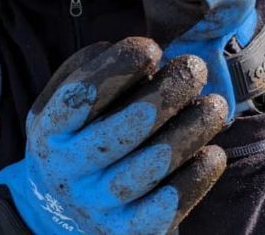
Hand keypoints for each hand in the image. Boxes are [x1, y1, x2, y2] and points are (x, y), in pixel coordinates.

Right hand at [0, 37, 226, 234]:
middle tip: (195, 68)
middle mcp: (68, 170)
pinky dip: (195, 178)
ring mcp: (96, 205)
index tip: (152, 48)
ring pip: (152, 165)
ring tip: (215, 106)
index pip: (81, 96)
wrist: (65, 207)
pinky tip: (213, 152)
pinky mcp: (126, 232)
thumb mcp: (68, 99)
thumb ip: (93, 68)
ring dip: (191, 129)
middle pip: (124, 129)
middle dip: (167, 92)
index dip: (118, 68)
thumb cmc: (81, 132)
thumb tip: (142, 55)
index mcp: (49, 130)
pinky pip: (168, 207)